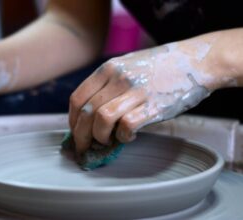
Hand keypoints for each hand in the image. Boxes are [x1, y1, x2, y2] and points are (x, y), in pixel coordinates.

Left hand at [69, 42, 213, 152]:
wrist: (195, 61)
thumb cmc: (159, 66)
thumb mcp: (127, 65)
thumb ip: (107, 84)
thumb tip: (90, 113)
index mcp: (108, 68)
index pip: (77, 98)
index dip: (72, 119)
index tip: (75, 130)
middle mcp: (118, 78)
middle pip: (86, 112)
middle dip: (80, 135)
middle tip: (84, 146)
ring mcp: (136, 91)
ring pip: (102, 119)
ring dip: (99, 136)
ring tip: (106, 141)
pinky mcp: (154, 106)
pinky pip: (127, 126)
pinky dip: (123, 137)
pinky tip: (128, 136)